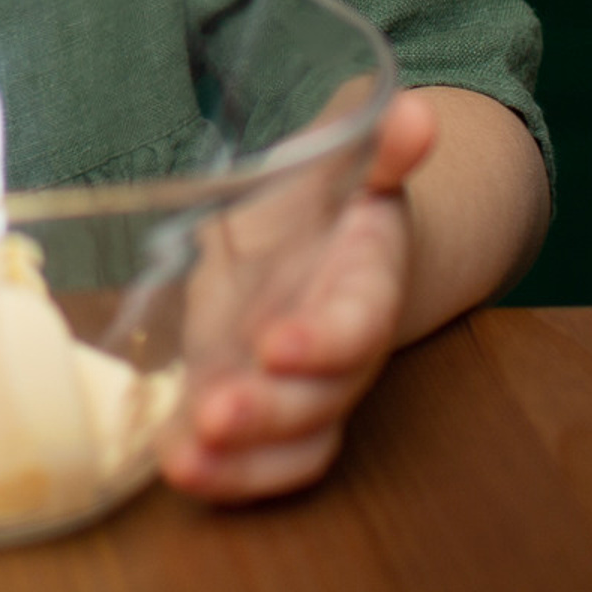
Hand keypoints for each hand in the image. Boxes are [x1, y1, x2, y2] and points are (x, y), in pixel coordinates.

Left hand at [161, 92, 438, 502]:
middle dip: (268, 413)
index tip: (278, 344)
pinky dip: (221, 476)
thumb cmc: (331, 204)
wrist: (336, 252)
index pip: (356, 322)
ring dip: (240, 463)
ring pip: (290, 446)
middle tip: (214, 414)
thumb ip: (381, 147)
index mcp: (363, 286)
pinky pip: (254, 461)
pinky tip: (174, 470)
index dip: (323, 340)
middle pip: (318, 400)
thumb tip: (417, 115)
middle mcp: (339, 354)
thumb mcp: (347, 166)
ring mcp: (300, 391)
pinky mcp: (258, 410)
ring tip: (183, 464)